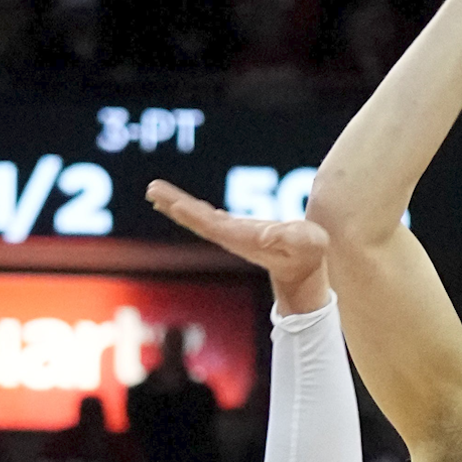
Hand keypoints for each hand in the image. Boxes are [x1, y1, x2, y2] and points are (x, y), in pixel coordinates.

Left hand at [146, 180, 328, 286]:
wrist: (305, 272)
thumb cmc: (309, 255)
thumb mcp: (308, 244)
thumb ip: (290, 238)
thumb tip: (267, 235)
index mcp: (246, 239)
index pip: (214, 226)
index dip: (194, 215)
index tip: (174, 204)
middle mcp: (233, 237)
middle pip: (198, 220)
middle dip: (175, 204)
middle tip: (151, 189)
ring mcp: (233, 234)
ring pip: (200, 217)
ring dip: (177, 204)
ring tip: (155, 192)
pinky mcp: (238, 230)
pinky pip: (209, 217)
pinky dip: (193, 208)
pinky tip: (182, 205)